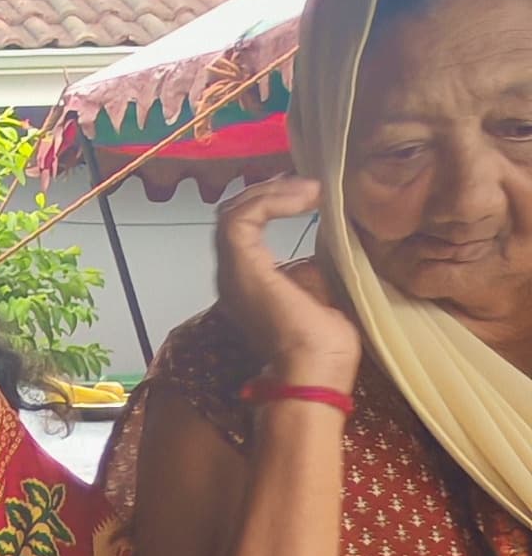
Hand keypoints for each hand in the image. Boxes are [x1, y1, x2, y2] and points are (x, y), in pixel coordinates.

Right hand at [215, 176, 360, 393]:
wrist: (314, 371)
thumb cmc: (323, 347)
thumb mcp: (320, 295)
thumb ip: (309, 271)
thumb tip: (318, 248)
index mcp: (249, 283)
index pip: (244, 228)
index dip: (272, 202)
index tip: (311, 195)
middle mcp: (232, 276)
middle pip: (234, 214)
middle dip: (269, 191)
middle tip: (308, 184)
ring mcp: (232, 271)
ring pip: (233, 211)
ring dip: (271, 192)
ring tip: (309, 189)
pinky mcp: (240, 266)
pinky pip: (240, 218)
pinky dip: (271, 200)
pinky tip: (304, 198)